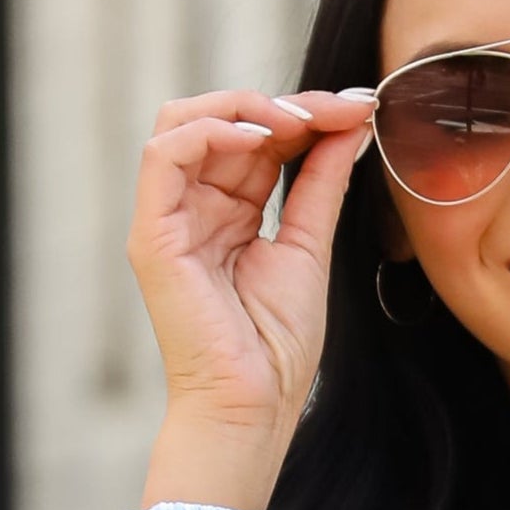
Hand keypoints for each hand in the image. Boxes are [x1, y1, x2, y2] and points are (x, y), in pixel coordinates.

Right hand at [125, 85, 376, 448]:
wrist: (253, 404)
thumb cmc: (277, 346)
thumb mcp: (308, 245)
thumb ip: (321, 183)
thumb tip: (350, 126)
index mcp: (227, 212)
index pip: (255, 138)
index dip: (302, 114)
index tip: (357, 107)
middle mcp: (192, 208)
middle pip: (220, 119)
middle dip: (280, 105)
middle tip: (334, 109)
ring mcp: (168, 218)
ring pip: (183, 121)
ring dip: (245, 107)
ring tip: (297, 120)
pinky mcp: (152, 233)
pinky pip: (165, 154)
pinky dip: (211, 130)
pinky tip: (261, 136)